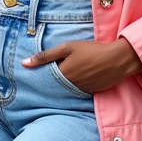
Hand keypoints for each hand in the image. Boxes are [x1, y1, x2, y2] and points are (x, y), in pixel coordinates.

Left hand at [22, 37, 141, 93]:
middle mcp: (70, 86)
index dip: (41, 72)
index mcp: (63, 74)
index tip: (36, 69)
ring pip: (66, 88)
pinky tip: (76, 77)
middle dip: (50, 79)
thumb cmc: (91, 50)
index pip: (45, 77)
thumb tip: (24, 64)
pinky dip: (74, 85)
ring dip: (62, 82)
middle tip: (49, 71)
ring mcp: (81, 90)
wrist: (117, 59)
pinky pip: (77, 90)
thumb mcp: (67, 48)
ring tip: (65, 72)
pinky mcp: (91, 92)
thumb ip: (45, 56)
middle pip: (55, 84)